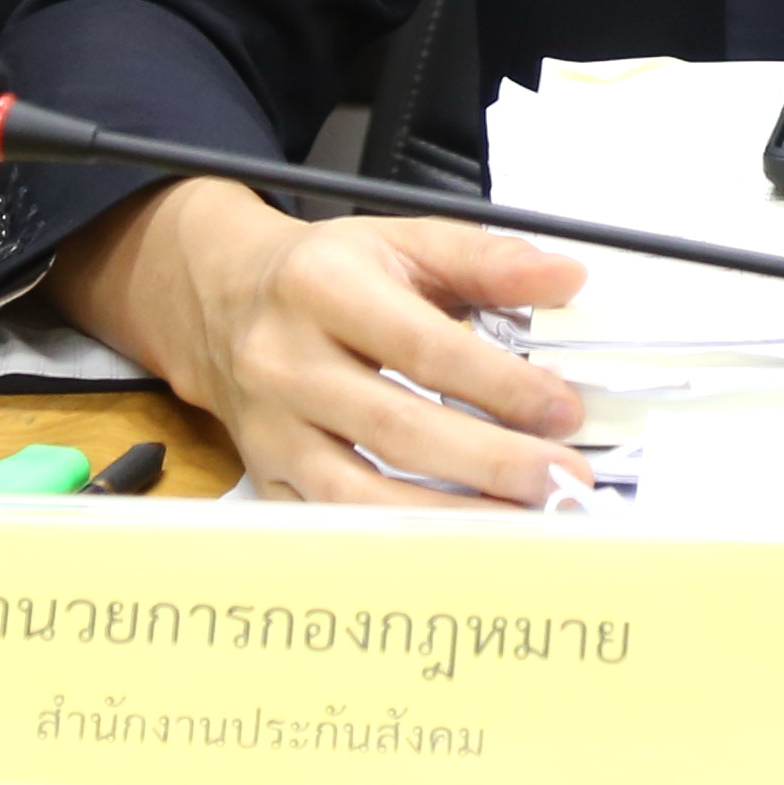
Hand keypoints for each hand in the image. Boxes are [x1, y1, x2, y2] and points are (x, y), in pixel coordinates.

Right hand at [53, 174, 594, 507]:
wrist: (221, 300)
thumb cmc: (322, 274)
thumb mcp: (402, 240)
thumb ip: (488, 259)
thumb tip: (563, 279)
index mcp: (323, 289)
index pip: (423, 347)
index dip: (498, 384)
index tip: (561, 410)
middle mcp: (286, 363)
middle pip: (395, 429)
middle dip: (488, 463)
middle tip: (559, 482)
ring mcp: (271, 430)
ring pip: (357, 493)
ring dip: (447, 516)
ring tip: (522, 523)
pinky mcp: (266, 477)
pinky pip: (330, 524)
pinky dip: (394, 542)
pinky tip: (455, 544)